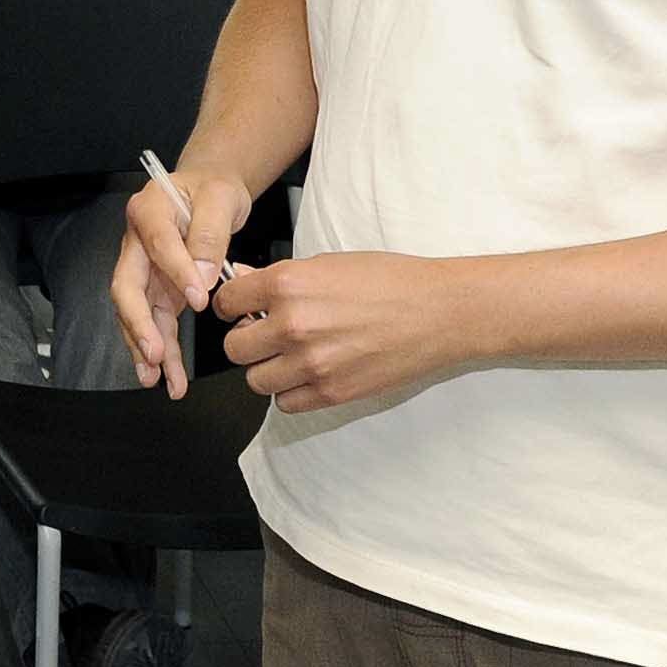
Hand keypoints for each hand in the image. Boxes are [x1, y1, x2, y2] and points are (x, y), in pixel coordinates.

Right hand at [108, 167, 249, 397]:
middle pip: (126, 287)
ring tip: (158, 379)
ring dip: (146, 348)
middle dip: (138, 325)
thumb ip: (209, 234)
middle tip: (154, 353)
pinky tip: (169, 376)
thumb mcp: (220, 198)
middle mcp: (137, 244)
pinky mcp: (157, 290)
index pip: (158, 245)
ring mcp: (144, 270)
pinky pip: (157, 324)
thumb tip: (202, 277)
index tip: (199, 298)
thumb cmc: (212, 189)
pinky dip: (163, 351)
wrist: (209, 190)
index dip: (175, 272)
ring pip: (137, 314)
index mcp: (148, 211)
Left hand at [213, 251, 469, 413]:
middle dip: (247, 340)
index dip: (232, 305)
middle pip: (234, 348)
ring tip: (291, 356)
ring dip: (268, 369)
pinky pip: (286, 403)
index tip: (241, 308)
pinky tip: (309, 374)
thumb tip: (242, 281)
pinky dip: (291, 392)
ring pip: (255, 380)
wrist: (440, 311)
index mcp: (288, 285)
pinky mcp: (332, 393)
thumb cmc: (391, 281)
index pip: (226, 302)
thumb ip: (280, 279)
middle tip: (265, 335)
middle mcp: (293, 325)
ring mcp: (311, 363)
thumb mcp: (327, 263)